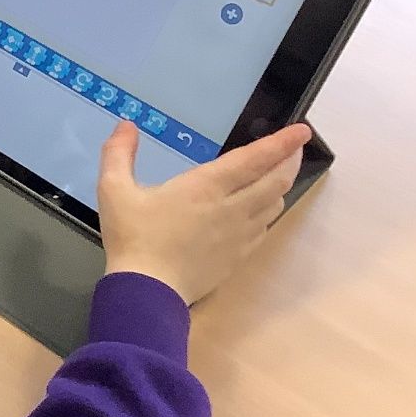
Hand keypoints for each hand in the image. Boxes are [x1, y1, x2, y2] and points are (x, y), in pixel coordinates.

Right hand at [97, 120, 310, 304]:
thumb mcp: (113, 190)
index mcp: (206, 186)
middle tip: (295, 146)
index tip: (302, 130)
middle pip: (276, 180)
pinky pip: (265, 228)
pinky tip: (260, 210)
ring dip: (281, 185)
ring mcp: (240, 234)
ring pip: (275, 204)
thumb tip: (126, 126)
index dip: (281, 142)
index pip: (254, 159)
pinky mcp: (239, 256)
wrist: (148, 290)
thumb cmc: (133, 237)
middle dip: (290, 159)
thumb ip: (118, 153)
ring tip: (278, 174)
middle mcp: (232, 207)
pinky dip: (269, 211)